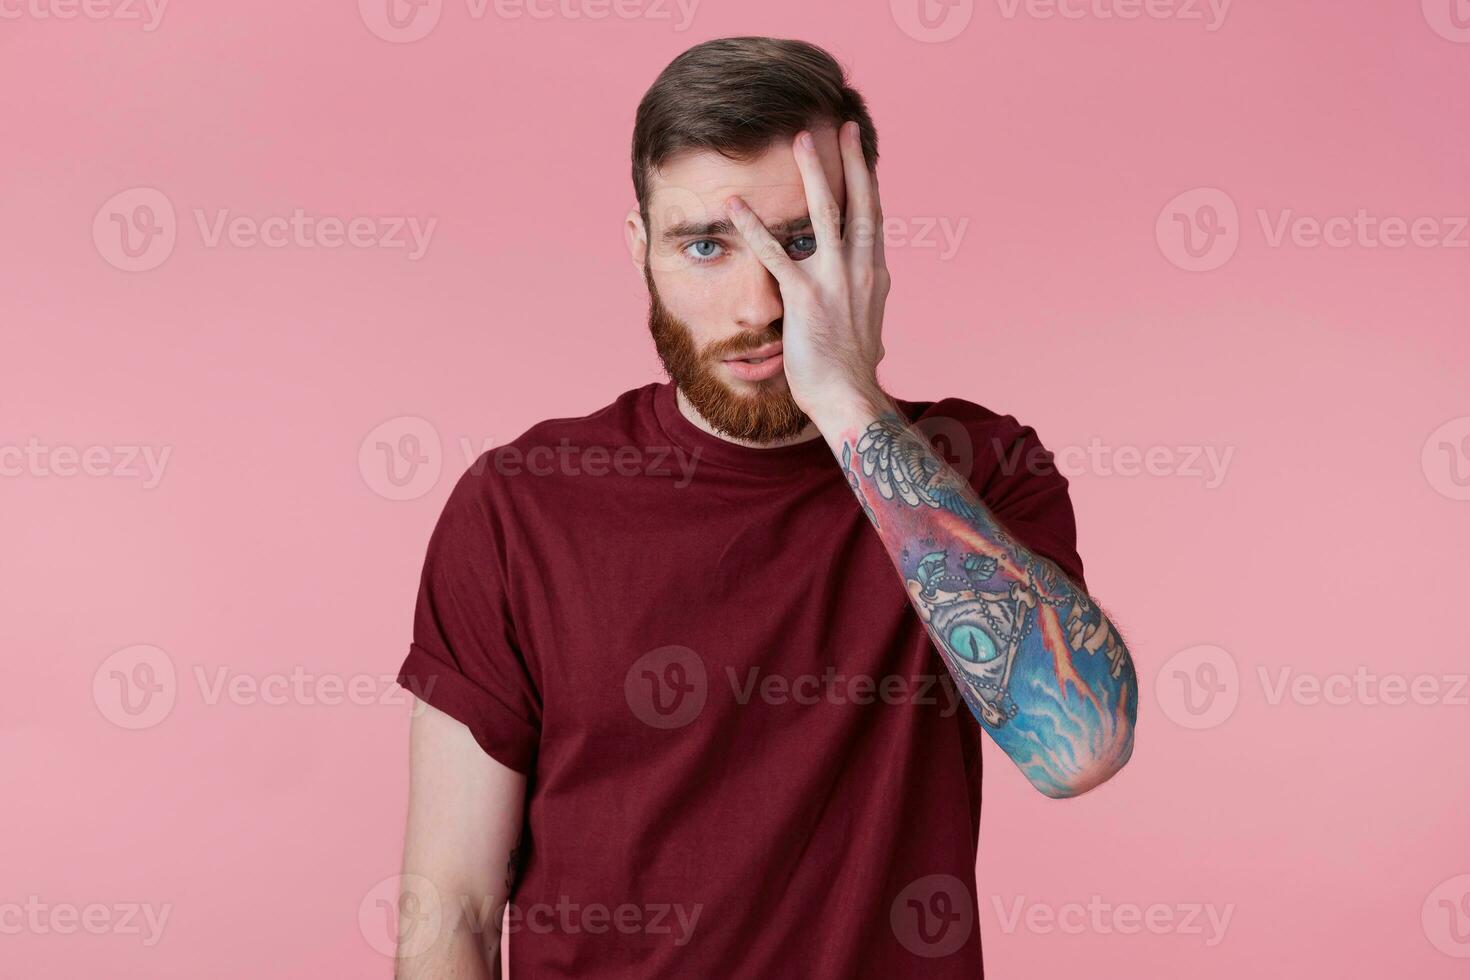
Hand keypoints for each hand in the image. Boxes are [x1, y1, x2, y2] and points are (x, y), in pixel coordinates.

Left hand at [726, 121, 889, 425]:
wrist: (850, 402)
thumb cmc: (852, 378)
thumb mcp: (867, 338)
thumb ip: (864, 319)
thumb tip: (875, 334)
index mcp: (875, 277)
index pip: (873, 219)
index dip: (868, 183)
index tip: (862, 154)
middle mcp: (862, 271)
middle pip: (860, 202)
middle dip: (852, 161)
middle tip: (845, 125)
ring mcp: (835, 282)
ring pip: (825, 214)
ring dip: (813, 173)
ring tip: (801, 140)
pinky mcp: (805, 299)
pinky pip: (775, 254)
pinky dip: (753, 227)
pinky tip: (734, 205)